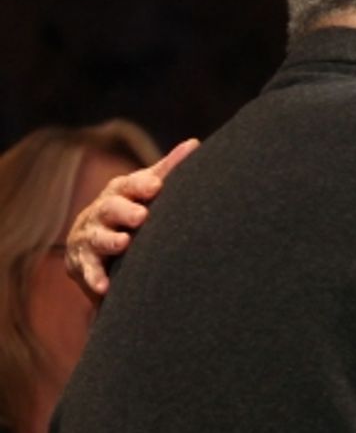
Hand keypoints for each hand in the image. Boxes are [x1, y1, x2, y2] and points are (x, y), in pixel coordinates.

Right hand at [65, 138, 197, 299]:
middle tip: (141, 216)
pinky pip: (89, 272)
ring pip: (97, 238)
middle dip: (124, 211)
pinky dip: (95, 279)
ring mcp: (89, 238)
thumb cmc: (129, 214)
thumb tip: (195, 143)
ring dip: (110, 241)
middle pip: (110, 208)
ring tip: (124, 243)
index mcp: (119, 193)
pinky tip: (105, 288)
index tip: (155, 187)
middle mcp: (100, 212)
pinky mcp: (83, 264)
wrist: (94, 247)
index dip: (140, 185)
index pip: (127, 186)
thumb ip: (167, 171)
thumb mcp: (145, 192)